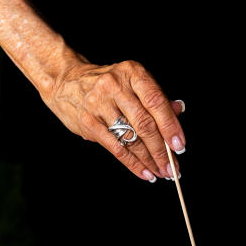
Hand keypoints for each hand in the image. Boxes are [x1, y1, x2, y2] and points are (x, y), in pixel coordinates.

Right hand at [44, 58, 185, 181]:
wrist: (66, 82)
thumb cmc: (106, 84)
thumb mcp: (131, 82)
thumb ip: (154, 97)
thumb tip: (178, 111)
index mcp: (132, 73)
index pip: (156, 101)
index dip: (170, 126)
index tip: (179, 145)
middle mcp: (116, 86)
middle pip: (145, 123)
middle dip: (161, 150)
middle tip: (173, 167)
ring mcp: (100, 104)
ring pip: (131, 138)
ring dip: (149, 160)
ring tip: (161, 172)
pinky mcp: (89, 123)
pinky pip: (115, 148)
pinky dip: (132, 163)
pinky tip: (144, 172)